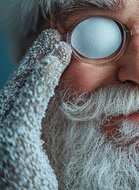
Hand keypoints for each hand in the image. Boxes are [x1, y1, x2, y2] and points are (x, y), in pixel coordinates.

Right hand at [0, 29, 70, 188]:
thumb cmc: (49, 184)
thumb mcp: (43, 164)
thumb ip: (44, 144)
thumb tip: (56, 125)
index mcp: (11, 142)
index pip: (20, 101)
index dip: (34, 75)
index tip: (53, 54)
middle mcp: (2, 136)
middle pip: (18, 91)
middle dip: (34, 63)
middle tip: (52, 38)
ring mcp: (3, 139)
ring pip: (20, 92)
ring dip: (38, 63)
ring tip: (56, 40)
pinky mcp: (13, 144)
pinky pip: (27, 105)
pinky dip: (39, 80)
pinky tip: (54, 59)